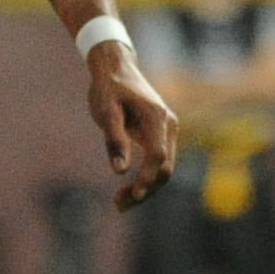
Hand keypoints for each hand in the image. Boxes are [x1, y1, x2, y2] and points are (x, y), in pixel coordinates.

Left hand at [92, 45, 179, 209]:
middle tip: (119, 205)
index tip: (132, 195)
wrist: (117, 68)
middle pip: (165, 168)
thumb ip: (114, 139)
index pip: (157, 156)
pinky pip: (158, 162)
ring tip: (120, 203)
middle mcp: (169, 126)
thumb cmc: (108, 88)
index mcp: (157, 118)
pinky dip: (146, 178)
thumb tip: (120, 171)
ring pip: (164, 168)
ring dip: (146, 188)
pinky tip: (128, 189)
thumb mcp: (105, 111)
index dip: (147, 178)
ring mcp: (168, 131)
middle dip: (146, 190)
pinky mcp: (161, 135)